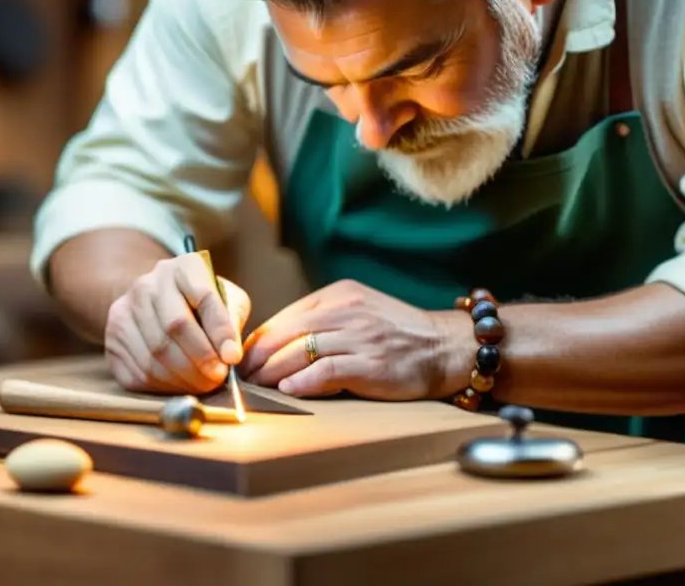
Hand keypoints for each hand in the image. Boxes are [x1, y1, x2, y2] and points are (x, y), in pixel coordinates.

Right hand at [105, 254, 250, 394]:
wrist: (158, 304)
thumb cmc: (203, 305)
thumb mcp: (227, 300)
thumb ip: (231, 322)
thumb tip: (230, 356)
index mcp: (183, 267)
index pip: (204, 297)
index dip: (220, 331)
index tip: (233, 358)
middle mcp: (147, 284)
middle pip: (174, 327)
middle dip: (200, 359)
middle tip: (218, 378)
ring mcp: (124, 311)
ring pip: (153, 354)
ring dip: (183, 378)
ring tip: (203, 384)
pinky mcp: (112, 340)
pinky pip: (136, 372)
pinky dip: (162, 386)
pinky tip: (179, 385)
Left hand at [238, 280, 468, 399]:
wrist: (444, 347)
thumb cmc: (398, 334)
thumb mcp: (359, 311)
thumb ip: (324, 320)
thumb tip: (278, 344)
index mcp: (339, 294)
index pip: (287, 316)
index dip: (260, 339)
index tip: (243, 357)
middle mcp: (347, 310)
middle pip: (286, 333)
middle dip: (258, 357)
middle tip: (240, 376)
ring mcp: (359, 336)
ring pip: (300, 351)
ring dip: (271, 372)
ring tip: (256, 387)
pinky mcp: (370, 363)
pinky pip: (325, 371)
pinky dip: (302, 381)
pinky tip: (288, 390)